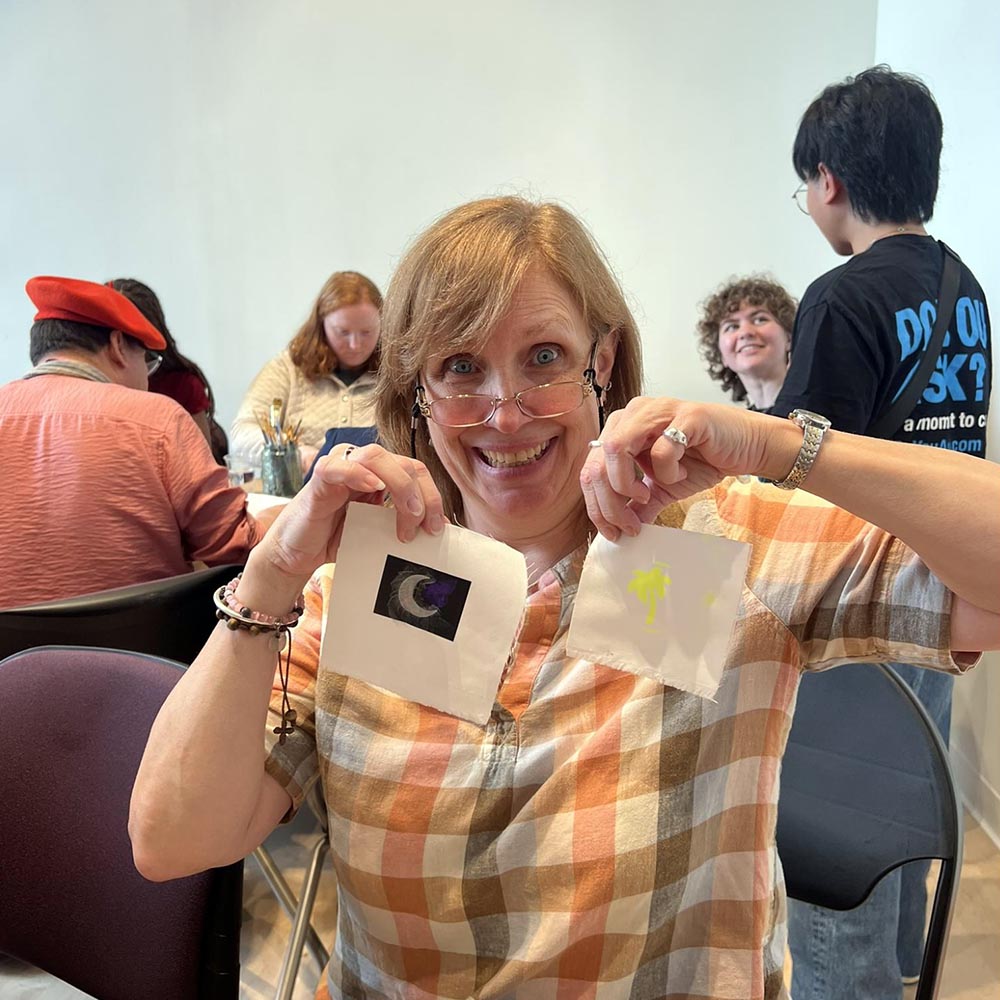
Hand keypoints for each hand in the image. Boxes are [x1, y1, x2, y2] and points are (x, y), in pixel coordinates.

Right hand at [241, 443, 444, 611]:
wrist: (298, 552)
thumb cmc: (336, 537)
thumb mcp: (379, 532)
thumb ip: (403, 523)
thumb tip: (440, 526)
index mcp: (381, 475)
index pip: (416, 471)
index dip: (432, 497)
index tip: (436, 528)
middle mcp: (363, 466)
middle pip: (405, 463)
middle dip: (422, 496)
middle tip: (422, 528)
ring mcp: (341, 468)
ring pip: (377, 457)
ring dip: (400, 487)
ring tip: (406, 517)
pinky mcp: (319, 479)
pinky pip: (339, 466)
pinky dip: (359, 474)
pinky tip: (373, 489)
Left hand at [580, 398, 778, 539]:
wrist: (746, 447)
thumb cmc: (702, 461)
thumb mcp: (662, 489)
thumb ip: (638, 506)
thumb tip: (616, 532)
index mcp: (620, 428)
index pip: (590, 468)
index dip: (597, 506)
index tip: (614, 532)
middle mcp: (633, 413)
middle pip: (597, 461)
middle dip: (610, 503)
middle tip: (630, 526)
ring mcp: (657, 411)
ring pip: (616, 449)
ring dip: (627, 484)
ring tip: (648, 496)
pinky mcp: (685, 415)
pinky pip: (660, 448)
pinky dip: (667, 472)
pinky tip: (681, 474)